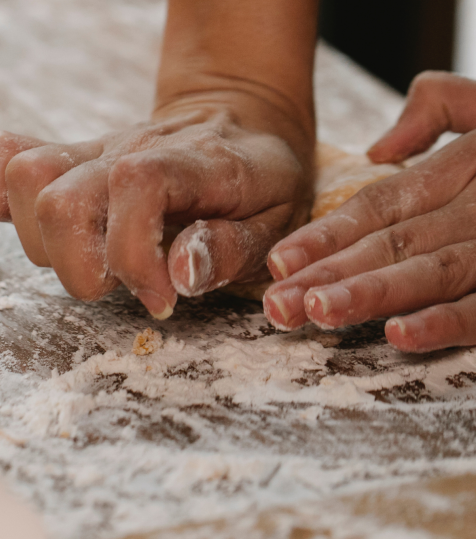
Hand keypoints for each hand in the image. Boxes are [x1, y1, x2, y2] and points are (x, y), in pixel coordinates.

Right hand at [0, 99, 312, 318]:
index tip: (161, 296)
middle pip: (60, 198)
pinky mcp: (69, 158)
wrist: (239, 120)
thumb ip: (232, 249)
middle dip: (82, 269)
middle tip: (123, 284)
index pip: (134, 186)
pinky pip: (2, 158)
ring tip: (92, 260)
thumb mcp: (278, 222)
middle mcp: (130, 150)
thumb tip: (180, 273)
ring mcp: (92, 151)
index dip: (134, 256)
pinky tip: (38, 228)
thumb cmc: (261, 182)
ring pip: (23, 178)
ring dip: (45, 245)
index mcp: (192, 163)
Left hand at [264, 72, 475, 352]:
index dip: (325, 235)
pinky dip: (446, 322)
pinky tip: (399, 334)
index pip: (378, 206)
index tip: (278, 263)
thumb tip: (380, 150)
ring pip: (430, 273)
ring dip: (372, 296)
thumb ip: (440, 110)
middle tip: (279, 304)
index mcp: (461, 169)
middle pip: (391, 243)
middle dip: (330, 275)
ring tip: (318, 314)